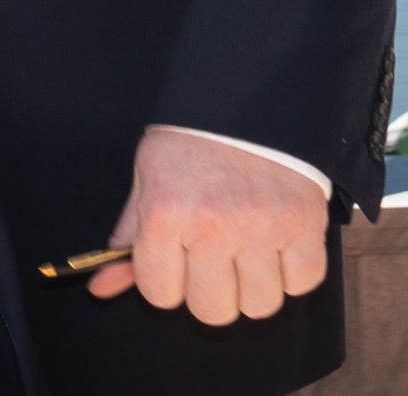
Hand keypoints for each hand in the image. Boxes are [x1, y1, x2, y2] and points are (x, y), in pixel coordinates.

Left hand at [86, 127, 328, 325]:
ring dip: (254, 287)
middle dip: (211, 291)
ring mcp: (264, 227)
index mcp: (165, 214)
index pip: (160, 295)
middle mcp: (214, 226)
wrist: (248, 95)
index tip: (176, 260)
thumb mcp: (148, 181)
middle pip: (213, 311)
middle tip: (214, 259)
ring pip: (259, 305)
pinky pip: (302, 283)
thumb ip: (128, 238)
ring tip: (250, 252)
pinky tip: (279, 246)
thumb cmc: (192, 141)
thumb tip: (102, 287)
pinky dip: (293, 273)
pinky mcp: (305, 223)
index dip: (166, 281)